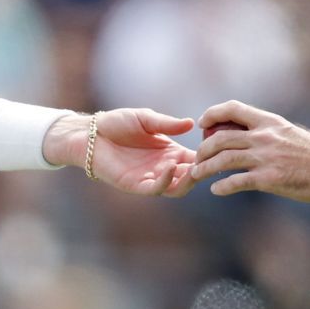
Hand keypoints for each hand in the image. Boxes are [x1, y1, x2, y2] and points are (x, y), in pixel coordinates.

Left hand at [49, 108, 198, 195]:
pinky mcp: (135, 185)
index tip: (219, 147)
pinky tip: (171, 167)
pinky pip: (155, 189)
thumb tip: (192, 123)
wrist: (90, 134)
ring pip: (177, 187)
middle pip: (191, 176)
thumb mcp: (146, 119)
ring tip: (196, 168)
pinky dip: (166, 181)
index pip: (195, 159)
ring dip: (189, 180)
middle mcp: (163, 167)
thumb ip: (168, 124)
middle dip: (203, 170)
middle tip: (213, 161)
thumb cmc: (116, 123)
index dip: (207, 155)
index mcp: (170, 152)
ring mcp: (150, 178)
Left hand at [189, 100, 309, 201]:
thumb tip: (248, 138)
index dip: (212, 113)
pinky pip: (237, 181)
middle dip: (203, 148)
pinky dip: (222, 186)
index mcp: (270, 122)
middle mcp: (265, 136)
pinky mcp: (270, 178)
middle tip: (196, 157)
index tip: (202, 124)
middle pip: (221, 137)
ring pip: (223, 159)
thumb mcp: (290, 133)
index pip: (233, 108)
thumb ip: (268, 134)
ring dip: (205, 168)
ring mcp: (266, 157)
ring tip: (197, 175)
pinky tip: (217, 190)